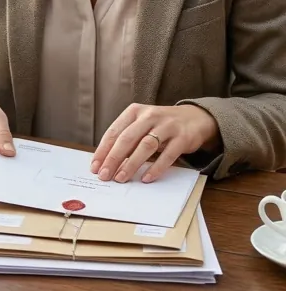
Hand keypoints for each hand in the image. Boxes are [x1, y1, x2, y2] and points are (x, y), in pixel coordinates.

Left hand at [91, 103, 220, 183]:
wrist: (194, 118)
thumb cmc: (160, 125)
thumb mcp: (142, 125)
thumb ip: (127, 139)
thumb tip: (107, 162)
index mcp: (134, 111)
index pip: (114, 132)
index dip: (103, 150)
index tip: (95, 166)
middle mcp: (149, 116)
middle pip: (127, 139)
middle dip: (113, 158)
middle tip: (104, 175)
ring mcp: (167, 126)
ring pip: (145, 146)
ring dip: (131, 164)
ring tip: (121, 178)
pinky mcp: (182, 138)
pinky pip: (167, 155)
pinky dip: (155, 168)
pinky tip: (146, 178)